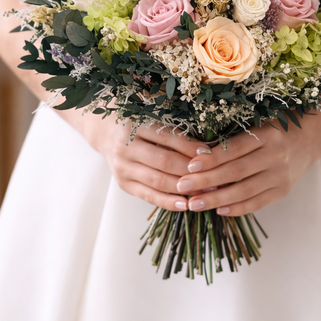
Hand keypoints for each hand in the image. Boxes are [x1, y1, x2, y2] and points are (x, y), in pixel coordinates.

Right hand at [85, 113, 206, 210]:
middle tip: (213, 176)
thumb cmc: (138, 123)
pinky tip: (185, 205)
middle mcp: (125, 147)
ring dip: (183, 188)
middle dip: (190, 170)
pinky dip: (168, 202)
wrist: (107, 134)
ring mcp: (122, 168)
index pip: (167, 137)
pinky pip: (148, 196)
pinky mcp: (124, 184)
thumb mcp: (151, 116)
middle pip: (164, 161)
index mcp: (134, 125)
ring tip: (205, 192)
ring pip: (157, 181)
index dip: (189, 146)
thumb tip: (204, 144)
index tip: (209, 153)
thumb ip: (172, 126)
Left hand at [176, 120, 320, 215]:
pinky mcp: (283, 190)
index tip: (189, 166)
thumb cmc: (272, 129)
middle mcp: (276, 155)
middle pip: (236, 171)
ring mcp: (281, 175)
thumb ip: (231, 138)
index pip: (234, 148)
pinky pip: (257, 202)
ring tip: (194, 204)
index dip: (211, 158)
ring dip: (217, 199)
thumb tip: (197, 154)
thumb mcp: (256, 125)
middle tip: (183, 186)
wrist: (308, 140)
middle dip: (207, 181)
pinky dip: (237, 208)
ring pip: (245, 190)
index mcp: (266, 134)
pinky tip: (219, 210)